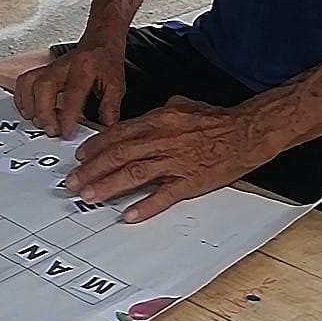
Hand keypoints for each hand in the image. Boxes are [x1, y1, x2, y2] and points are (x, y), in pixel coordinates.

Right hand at [14, 40, 125, 137]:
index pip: (73, 92)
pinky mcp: (42, 71)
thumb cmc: (105, 62)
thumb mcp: (116, 84)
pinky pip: (23, 83)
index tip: (67, 132)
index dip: (68, 115)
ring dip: (31, 107)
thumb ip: (110, 107)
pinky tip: (30, 112)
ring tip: (40, 123)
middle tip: (51, 130)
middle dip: (44, 112)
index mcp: (85, 67)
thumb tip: (104, 128)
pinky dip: (22, 99)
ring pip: (30, 83)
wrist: (99, 42)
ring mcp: (50, 67)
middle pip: (44, 86)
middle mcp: (64, 66)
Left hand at [67, 96, 267, 222]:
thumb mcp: (184, 106)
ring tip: (90, 197)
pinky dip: (146, 206)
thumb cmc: (217, 120)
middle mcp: (163, 139)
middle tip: (74, 183)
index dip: (96, 147)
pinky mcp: (191, 181)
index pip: (119, 134)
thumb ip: (160, 113)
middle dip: (92, 170)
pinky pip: (164, 195)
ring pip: (135, 175)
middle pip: (119, 155)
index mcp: (160, 120)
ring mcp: (177, 161)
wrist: (247, 132)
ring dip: (109, 187)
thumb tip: (144, 121)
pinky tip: (129, 215)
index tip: (81, 158)